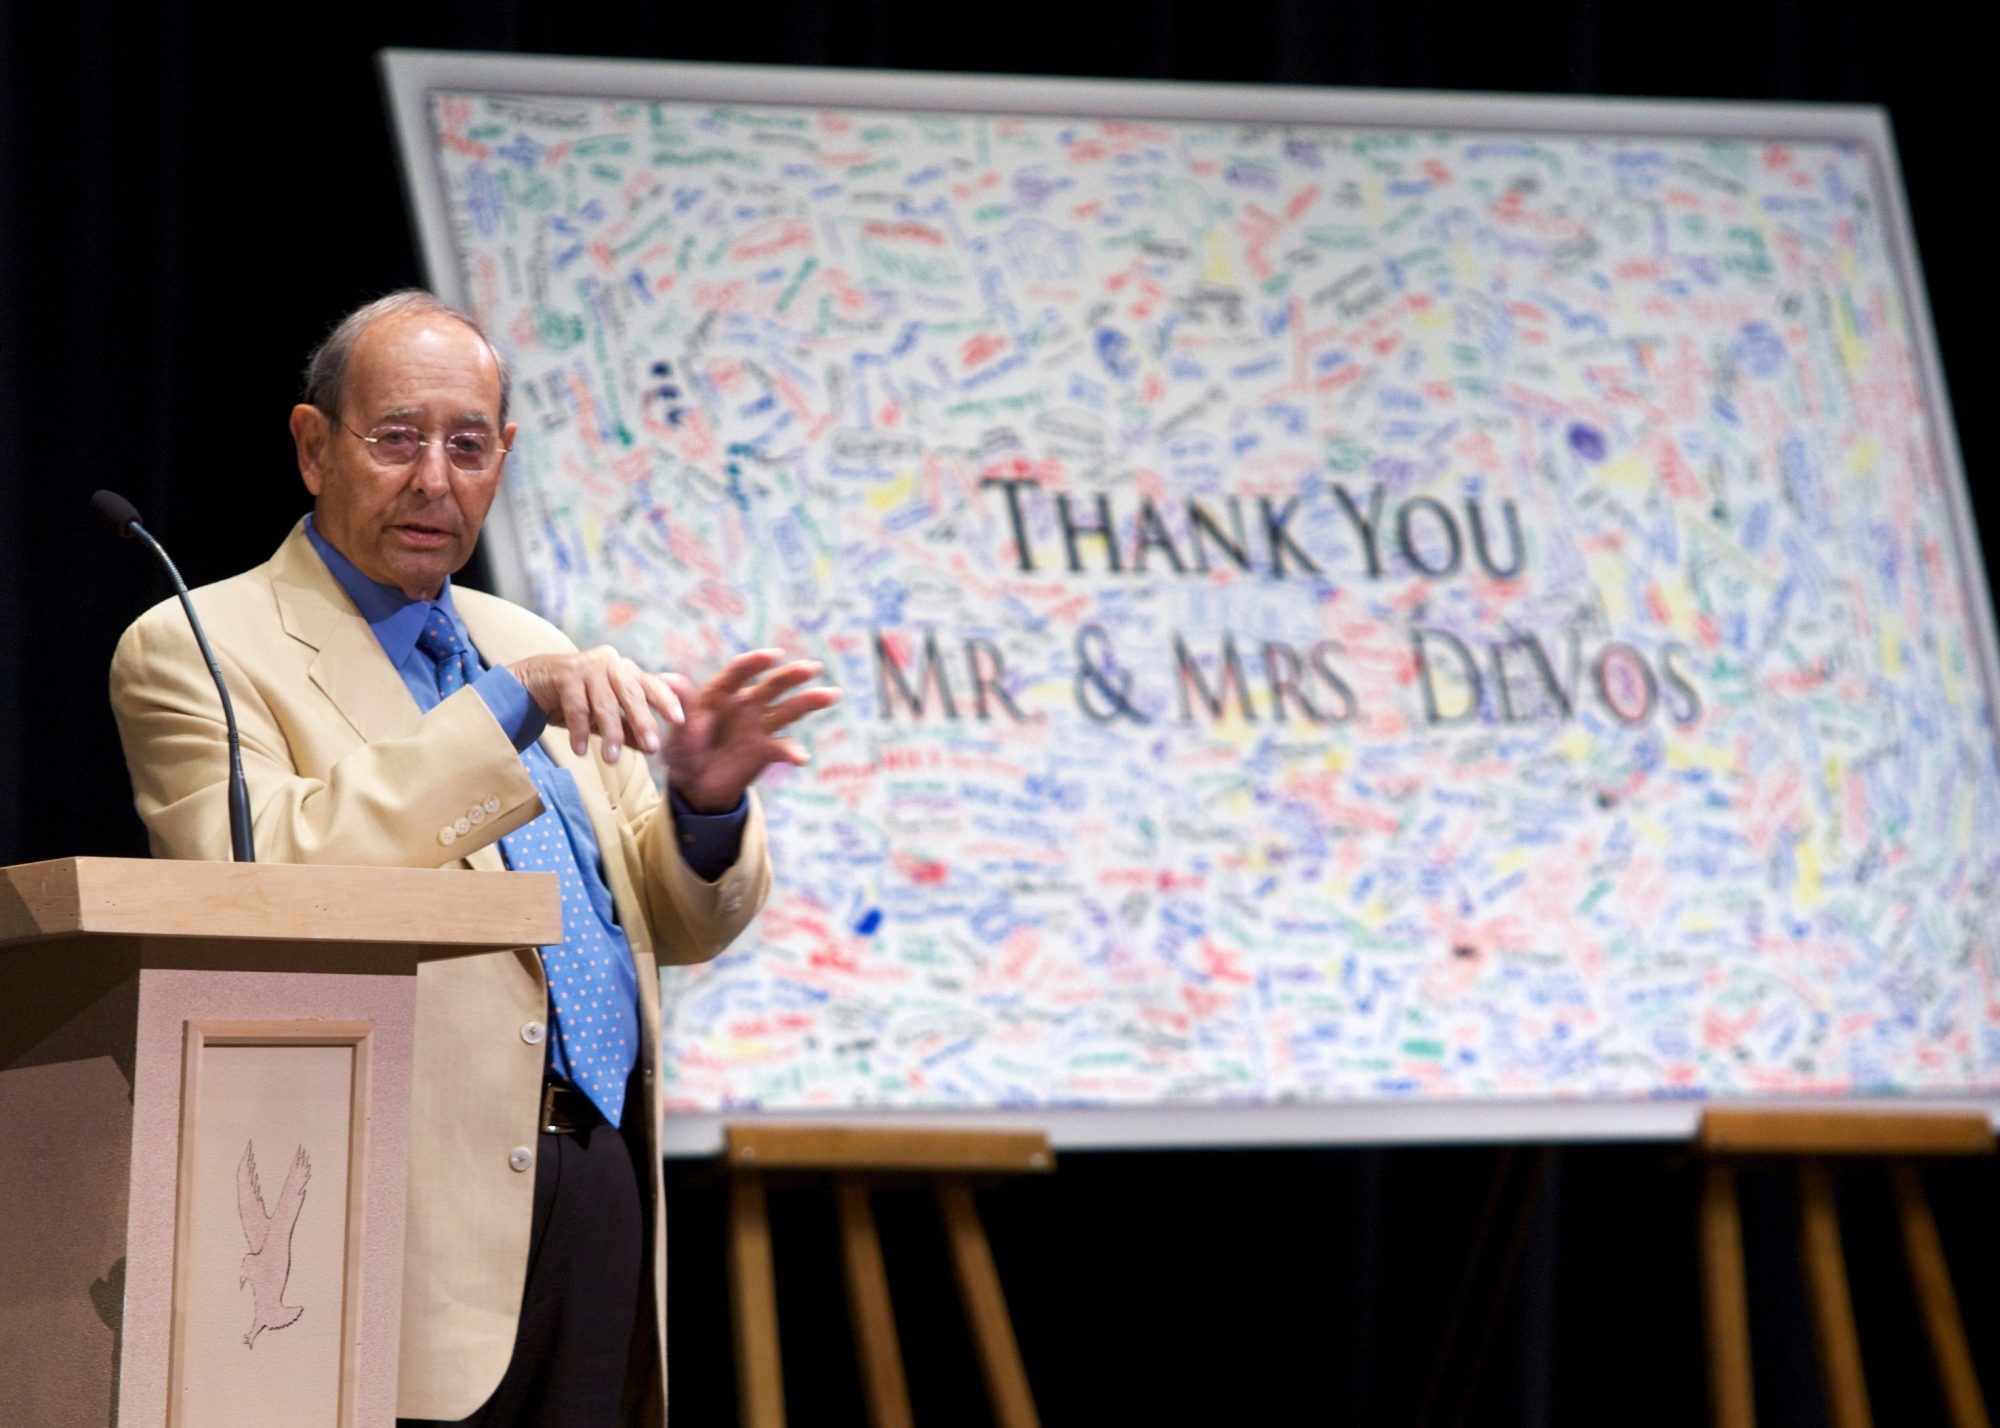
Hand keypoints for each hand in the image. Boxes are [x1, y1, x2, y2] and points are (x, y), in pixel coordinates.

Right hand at [509, 646, 684, 762]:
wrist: (532, 682)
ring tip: (611, 760)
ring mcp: (589, 666)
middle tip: (651, 747)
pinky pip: (576, 706)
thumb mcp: (604, 716)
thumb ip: (627, 727)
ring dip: (609, 733)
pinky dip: (578, 730)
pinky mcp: (566, 673)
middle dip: (642, 722)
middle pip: (632, 695)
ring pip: (605, 703)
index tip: (679, 721)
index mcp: (627, 671)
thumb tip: (650, 748)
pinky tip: (579, 750)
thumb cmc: (575, 699)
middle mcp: (612, 664)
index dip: (667, 702)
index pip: (653, 686)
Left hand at [662, 650, 840, 811]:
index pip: (739, 672)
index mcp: (721, 694)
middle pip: (771, 685)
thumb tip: (667, 677)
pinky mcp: (767, 749)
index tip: (772, 655)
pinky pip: (783, 748)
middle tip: (811, 668)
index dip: (755, 663)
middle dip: (791, 676)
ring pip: (788, 710)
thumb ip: (679, 705)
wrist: (696, 785)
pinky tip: (802, 758)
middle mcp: (745, 704)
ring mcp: (759, 725)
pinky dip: (793, 752)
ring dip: (810, 701)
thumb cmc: (682, 753)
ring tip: (832, 694)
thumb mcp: (676, 733)